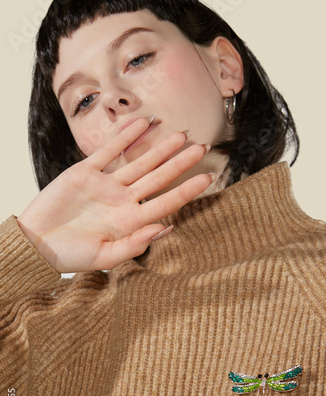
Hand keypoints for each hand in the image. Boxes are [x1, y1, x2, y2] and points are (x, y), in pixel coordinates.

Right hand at [17, 118, 213, 272]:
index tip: (207, 178)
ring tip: (180, 135)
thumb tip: (167, 227)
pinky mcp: (85, 172)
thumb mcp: (105, 258)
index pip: (165, 202)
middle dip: (179, 163)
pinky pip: (109, 151)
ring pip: (138, 162)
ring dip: (158, 148)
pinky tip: (142, 125)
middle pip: (158, 178)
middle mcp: (123, 201)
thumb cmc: (70, 256)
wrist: (37, 244)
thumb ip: (136, 244)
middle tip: (201, 147)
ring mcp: (106, 185)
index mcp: (130, 222)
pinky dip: (125, 138)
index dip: (187, 191)